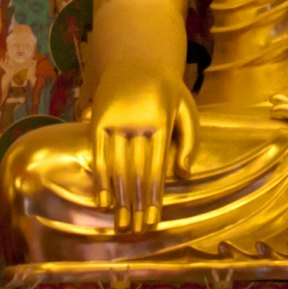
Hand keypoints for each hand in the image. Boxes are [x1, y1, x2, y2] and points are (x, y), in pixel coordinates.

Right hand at [87, 62, 195, 234]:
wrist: (137, 57)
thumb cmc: (167, 90)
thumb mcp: (187, 108)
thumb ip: (188, 142)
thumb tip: (183, 175)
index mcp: (160, 121)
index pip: (156, 168)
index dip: (153, 196)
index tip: (152, 221)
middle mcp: (135, 122)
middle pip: (135, 172)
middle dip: (135, 205)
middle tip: (134, 232)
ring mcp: (115, 121)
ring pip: (117, 167)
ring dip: (119, 199)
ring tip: (121, 224)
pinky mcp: (98, 120)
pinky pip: (98, 154)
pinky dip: (101, 179)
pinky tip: (103, 200)